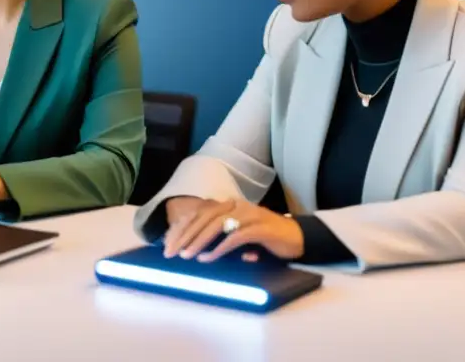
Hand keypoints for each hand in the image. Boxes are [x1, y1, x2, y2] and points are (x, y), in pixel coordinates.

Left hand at [163, 198, 304, 261]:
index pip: (199, 213)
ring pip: (218, 224)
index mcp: (229, 205)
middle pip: (204, 216)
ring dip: (200, 240)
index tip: (167, 244)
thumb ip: (219, 237)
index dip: (182, 228)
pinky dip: (221, 248)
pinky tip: (210, 258)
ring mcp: (250, 214)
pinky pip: (236, 236)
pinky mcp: (261, 227)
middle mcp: (237, 205)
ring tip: (187, 255)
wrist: (297, 238)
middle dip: (185, 235)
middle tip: (171, 252)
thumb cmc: (264, 239)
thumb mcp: (237, 235)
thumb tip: (192, 249)